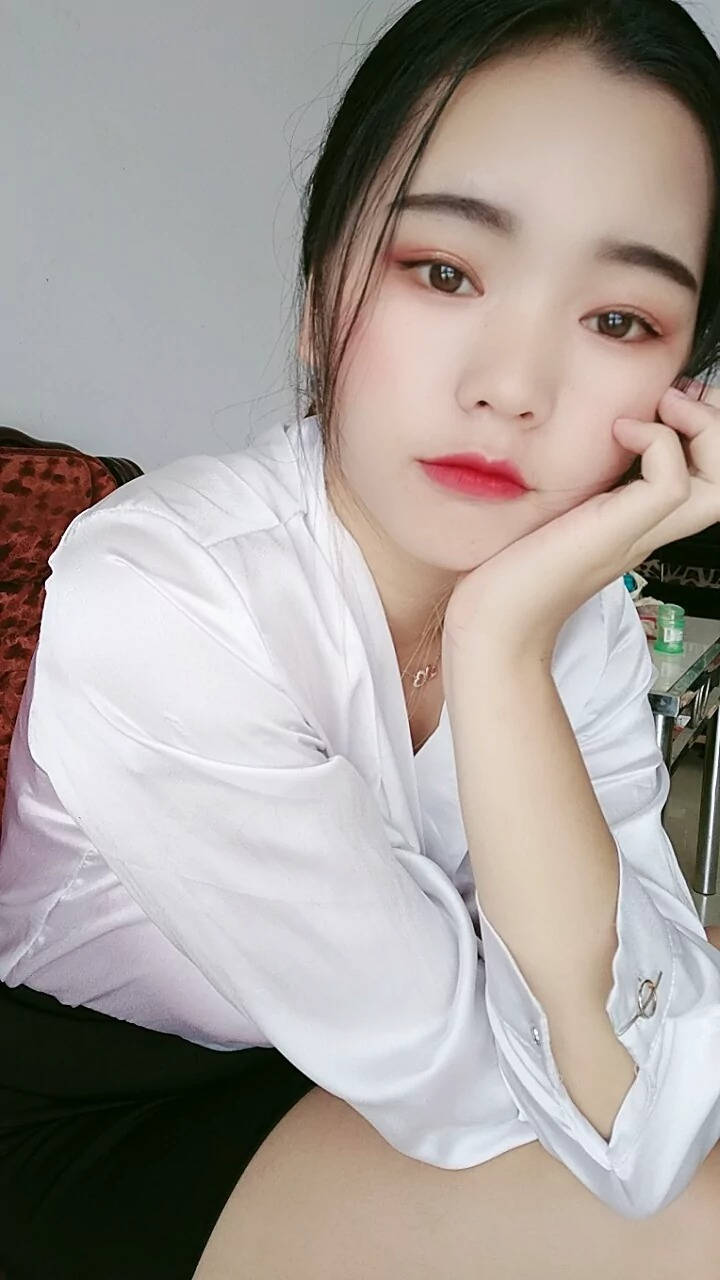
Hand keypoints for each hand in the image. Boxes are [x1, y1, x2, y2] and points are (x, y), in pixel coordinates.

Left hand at [443, 382, 719, 663]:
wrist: (495, 626)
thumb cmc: (510, 577)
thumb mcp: (554, 514)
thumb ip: (575, 485)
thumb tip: (578, 442)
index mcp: (638, 523)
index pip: (706, 479)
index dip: (705, 433)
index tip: (671, 402)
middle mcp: (649, 528)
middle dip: (718, 426)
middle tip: (681, 398)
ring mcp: (639, 533)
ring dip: (706, 431)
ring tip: (667, 407)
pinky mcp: (618, 532)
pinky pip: (670, 484)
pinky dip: (657, 442)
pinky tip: (621, 431)